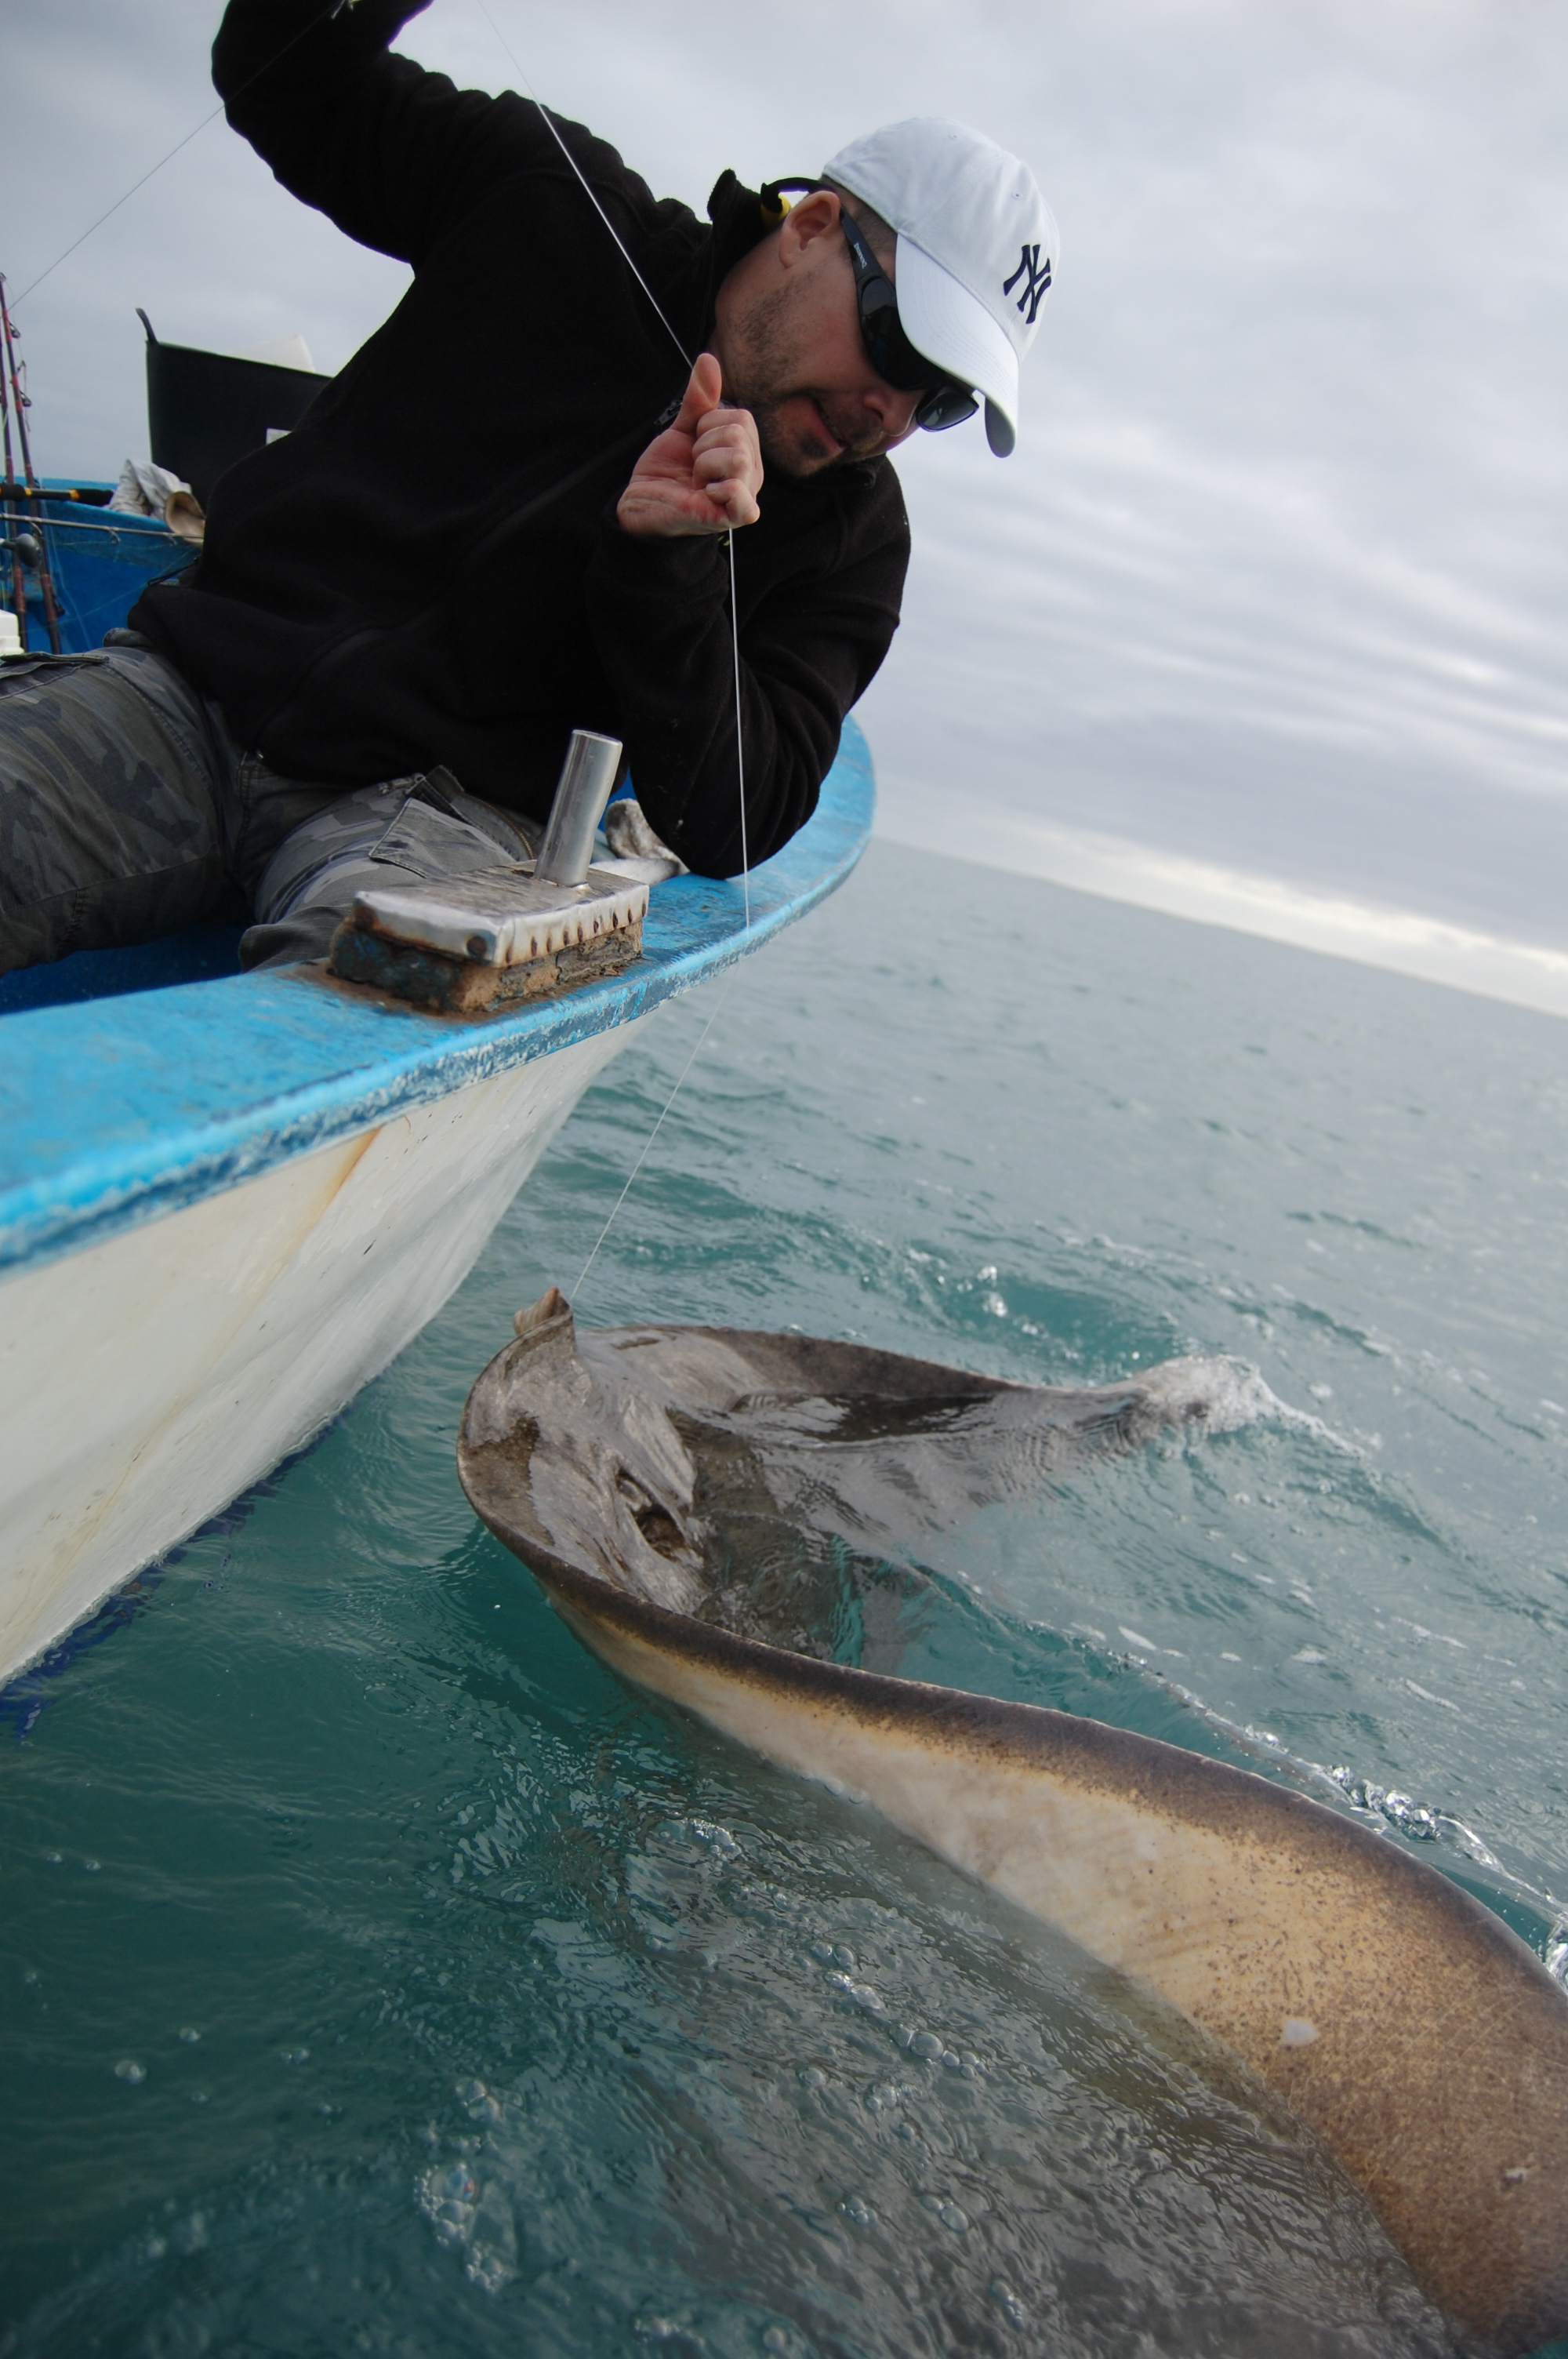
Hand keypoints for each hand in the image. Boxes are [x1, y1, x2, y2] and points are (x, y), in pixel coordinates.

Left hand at [617, 353, 762, 537]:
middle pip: (739, 434)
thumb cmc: (668, 471)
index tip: (694, 445)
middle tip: (693, 465)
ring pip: (738, 458)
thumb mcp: (685, 429)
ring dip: (705, 463)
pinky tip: (704, 493)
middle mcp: (751, 475)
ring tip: (696, 480)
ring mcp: (742, 498)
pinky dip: (719, 488)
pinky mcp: (727, 518)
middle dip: (703, 444)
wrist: (642, 502)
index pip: (741, 418)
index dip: (708, 425)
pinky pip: (740, 496)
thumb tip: (708, 360)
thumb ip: (700, 398)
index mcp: (746, 453)